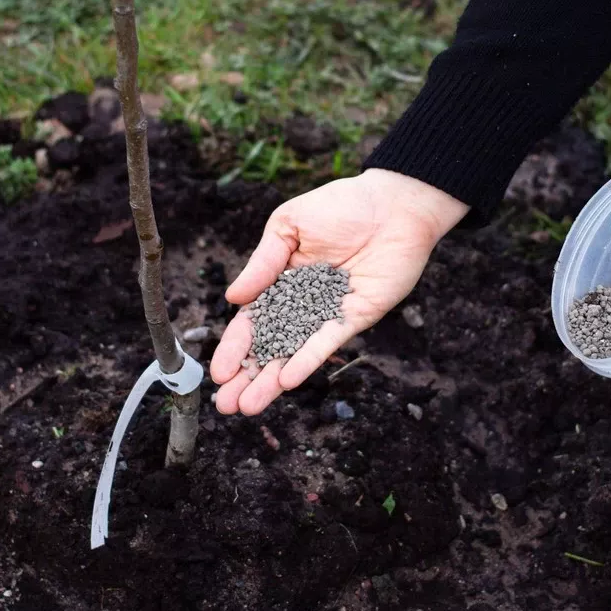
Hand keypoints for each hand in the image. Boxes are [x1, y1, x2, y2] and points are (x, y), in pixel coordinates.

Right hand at [210, 169, 467, 415]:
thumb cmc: (340, 206)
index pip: (252, 322)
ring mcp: (328, 313)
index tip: (218, 372)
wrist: (393, 204)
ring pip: (294, 353)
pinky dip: (307, 360)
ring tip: (248, 407)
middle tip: (226, 405)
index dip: (235, 347)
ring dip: (272, 381)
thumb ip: (262, 263)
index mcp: (281, 281)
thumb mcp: (288, 226)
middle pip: (270, 346)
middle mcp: (302, 303)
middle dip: (248, 376)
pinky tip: (288, 381)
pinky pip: (327, 342)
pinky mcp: (355, 316)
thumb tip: (232, 299)